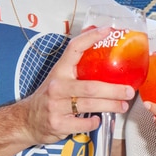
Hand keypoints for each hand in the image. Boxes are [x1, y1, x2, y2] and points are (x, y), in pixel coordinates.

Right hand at [22, 26, 135, 142]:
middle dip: (114, 90)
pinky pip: (84, 124)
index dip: (91, 38)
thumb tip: (101, 49)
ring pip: (90, 105)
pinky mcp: (58, 124)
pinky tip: (99, 119)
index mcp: (59, 71)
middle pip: (91, 87)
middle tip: (129, 91)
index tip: (108, 31)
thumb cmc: (49, 96)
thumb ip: (76, 67)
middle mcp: (57, 86)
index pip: (74, 49)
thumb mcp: (59, 78)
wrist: (26, 120)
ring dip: (111, 106)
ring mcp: (56, 106)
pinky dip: (95, 122)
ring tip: (123, 105)